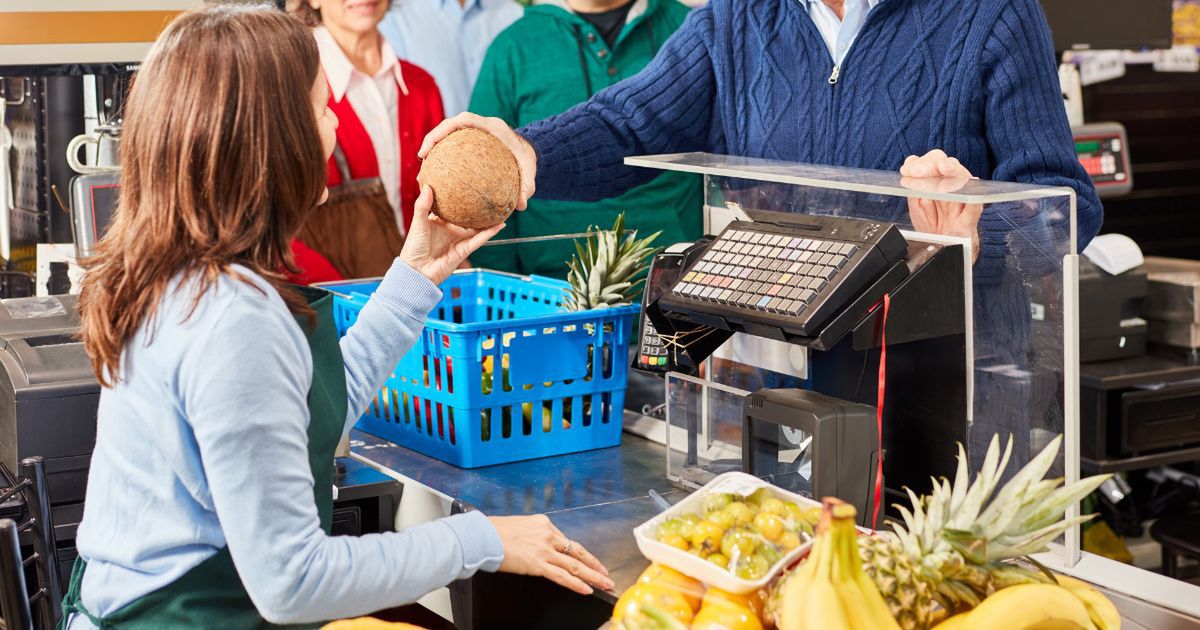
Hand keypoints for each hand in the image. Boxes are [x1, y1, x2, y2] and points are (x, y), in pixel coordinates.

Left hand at [401, 185, 504, 284]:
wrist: (418, 270)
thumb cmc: (414, 248)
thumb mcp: (418, 222)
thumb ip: (422, 205)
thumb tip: (428, 186)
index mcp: (439, 222)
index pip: (452, 207)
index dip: (459, 198)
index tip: (466, 185)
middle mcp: (451, 230)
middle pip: (468, 217)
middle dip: (477, 209)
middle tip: (487, 195)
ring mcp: (459, 240)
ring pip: (477, 228)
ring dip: (488, 220)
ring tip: (499, 209)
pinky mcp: (465, 250)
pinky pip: (480, 239)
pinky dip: (490, 232)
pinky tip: (500, 224)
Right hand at [418, 112, 537, 209]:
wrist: (532, 151)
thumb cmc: (529, 160)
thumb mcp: (530, 172)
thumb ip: (526, 187)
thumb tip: (521, 207)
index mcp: (493, 127)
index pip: (464, 120)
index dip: (444, 129)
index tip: (431, 145)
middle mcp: (482, 125)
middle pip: (451, 124)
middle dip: (433, 137)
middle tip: (422, 156)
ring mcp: (476, 132)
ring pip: (450, 133)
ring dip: (435, 145)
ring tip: (425, 165)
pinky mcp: (473, 139)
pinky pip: (455, 145)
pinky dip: (445, 156)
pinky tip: (438, 174)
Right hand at [488, 514, 612, 595]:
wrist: (482, 536)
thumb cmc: (494, 531)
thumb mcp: (519, 527)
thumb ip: (532, 536)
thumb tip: (535, 546)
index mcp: (544, 524)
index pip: (567, 542)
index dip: (581, 554)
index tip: (590, 561)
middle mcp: (548, 534)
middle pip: (578, 552)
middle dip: (594, 565)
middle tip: (606, 574)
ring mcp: (544, 549)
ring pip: (575, 565)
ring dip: (592, 576)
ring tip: (604, 584)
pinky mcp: (538, 563)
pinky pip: (562, 575)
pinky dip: (576, 583)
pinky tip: (587, 589)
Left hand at [900, 150, 982, 262]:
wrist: (941, 249)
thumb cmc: (932, 226)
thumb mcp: (916, 206)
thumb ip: (913, 188)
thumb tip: (908, 171)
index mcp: (938, 182)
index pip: (933, 162)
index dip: (920, 162)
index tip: (907, 168)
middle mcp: (952, 187)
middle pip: (947, 165)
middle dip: (931, 164)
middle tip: (916, 171)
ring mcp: (962, 201)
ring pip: (963, 179)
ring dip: (952, 171)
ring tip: (942, 168)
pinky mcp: (969, 219)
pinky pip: (975, 206)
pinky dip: (973, 197)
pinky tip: (971, 184)